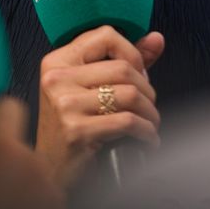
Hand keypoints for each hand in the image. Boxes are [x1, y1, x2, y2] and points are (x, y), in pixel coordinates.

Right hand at [36, 25, 164, 189]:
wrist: (52, 173)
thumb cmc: (74, 127)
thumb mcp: (90, 88)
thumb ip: (123, 60)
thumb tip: (157, 38)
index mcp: (57, 61)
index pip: (105, 35)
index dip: (132, 51)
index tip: (140, 71)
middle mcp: (56, 78)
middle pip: (123, 68)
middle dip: (147, 88)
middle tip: (148, 105)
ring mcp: (64, 105)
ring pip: (130, 94)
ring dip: (150, 111)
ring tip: (150, 122)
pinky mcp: (76, 131)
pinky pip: (127, 121)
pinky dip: (147, 131)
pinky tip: (148, 138)